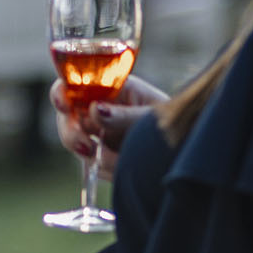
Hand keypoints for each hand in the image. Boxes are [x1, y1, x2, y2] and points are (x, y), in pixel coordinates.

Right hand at [52, 75, 168, 176]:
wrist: (190, 151)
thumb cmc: (176, 124)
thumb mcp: (151, 116)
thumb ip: (123, 115)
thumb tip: (94, 110)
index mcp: (111, 88)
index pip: (76, 83)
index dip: (62, 91)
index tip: (63, 103)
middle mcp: (100, 108)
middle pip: (66, 115)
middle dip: (71, 132)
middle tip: (86, 146)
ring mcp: (100, 133)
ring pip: (76, 143)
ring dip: (93, 155)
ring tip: (119, 160)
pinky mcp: (103, 156)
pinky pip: (92, 165)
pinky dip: (105, 169)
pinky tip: (123, 166)